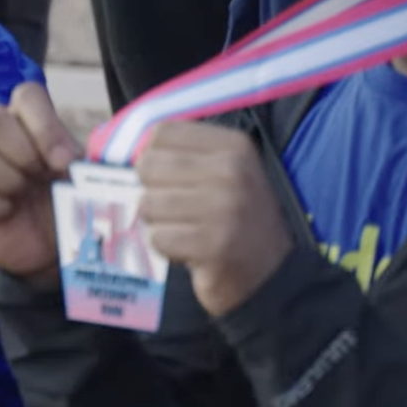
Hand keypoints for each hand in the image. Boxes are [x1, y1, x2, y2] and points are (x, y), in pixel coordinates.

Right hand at [0, 83, 80, 285]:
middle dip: (23, 153)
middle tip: (40, 178)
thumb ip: (88, 160)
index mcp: (27, 122)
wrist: (46, 247)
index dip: (44, 125)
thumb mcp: (82, 180)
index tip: (63, 162)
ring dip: (7, 180)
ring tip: (21, 196)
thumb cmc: (63, 202)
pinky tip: (6, 214)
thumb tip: (91, 157)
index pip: (26, 95)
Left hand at [137, 121, 293, 316]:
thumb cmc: (234, 216)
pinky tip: (192, 250)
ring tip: (190, 230)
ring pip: (148, 204)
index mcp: (233, 146)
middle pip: (148, 166)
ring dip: (161, 223)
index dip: (157, 157)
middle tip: (182, 210)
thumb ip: (182, 152)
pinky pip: (158, 238)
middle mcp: (232, 172)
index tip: (176, 179)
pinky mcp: (214, 245)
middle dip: (155, 192)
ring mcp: (224, 209)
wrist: (271, 272)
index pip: (161, 134)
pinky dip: (168, 248)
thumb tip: (134, 149)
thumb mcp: (222, 170)